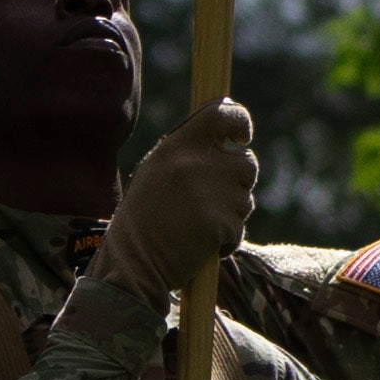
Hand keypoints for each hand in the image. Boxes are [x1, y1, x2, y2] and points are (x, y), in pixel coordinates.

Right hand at [104, 102, 260, 298]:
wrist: (132, 265)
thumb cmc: (143, 221)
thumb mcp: (155, 174)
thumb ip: (188, 155)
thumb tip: (230, 142)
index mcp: (176, 146)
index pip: (222, 114)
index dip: (240, 121)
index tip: (243, 136)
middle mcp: (194, 163)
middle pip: (246, 163)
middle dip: (236, 184)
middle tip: (208, 204)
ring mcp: (210, 193)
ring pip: (246, 198)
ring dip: (231, 214)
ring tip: (197, 226)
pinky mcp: (220, 223)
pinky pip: (239, 228)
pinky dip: (226, 240)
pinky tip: (199, 245)